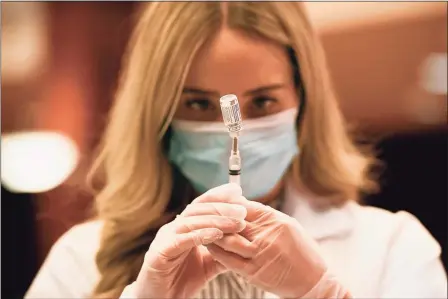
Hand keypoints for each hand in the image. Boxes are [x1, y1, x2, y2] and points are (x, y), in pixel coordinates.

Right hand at [121, 184, 247, 298]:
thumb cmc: (181, 279)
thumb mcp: (208, 264)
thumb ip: (223, 252)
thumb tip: (245, 242)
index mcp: (184, 226)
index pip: (201, 204)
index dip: (218, 196)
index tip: (238, 191)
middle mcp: (173, 228)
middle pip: (198, 209)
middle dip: (221, 207)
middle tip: (242, 210)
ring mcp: (165, 238)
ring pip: (191, 222)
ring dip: (216, 221)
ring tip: (236, 223)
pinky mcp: (160, 252)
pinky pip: (181, 240)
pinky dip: (200, 235)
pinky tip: (217, 235)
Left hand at [204, 188, 332, 297]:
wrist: (312, 282)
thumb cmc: (302, 251)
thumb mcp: (288, 225)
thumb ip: (265, 216)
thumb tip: (243, 206)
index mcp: (275, 221)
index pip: (245, 207)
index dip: (230, 203)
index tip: (221, 201)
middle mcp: (266, 236)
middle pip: (234, 221)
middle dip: (218, 216)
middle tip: (205, 212)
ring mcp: (259, 255)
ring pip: (228, 240)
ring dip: (214, 233)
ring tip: (204, 228)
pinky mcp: (253, 272)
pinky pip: (229, 260)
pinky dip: (217, 251)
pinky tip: (210, 246)